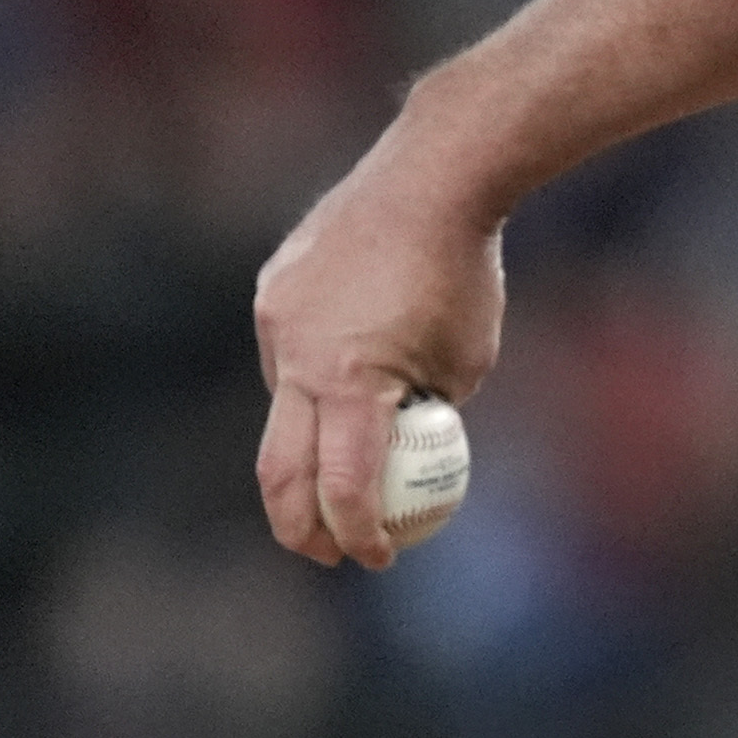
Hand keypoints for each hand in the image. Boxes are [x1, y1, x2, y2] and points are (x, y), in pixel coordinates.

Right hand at [253, 145, 505, 568]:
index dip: (358, 534)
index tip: (377, 558)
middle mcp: (297, 357)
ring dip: (310, 441)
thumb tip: (406, 457)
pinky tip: (350, 360)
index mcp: (350, 384)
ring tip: (353, 444)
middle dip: (300, 523)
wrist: (432, 178)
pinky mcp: (271, 291)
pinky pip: (286, 352)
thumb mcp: (465, 364)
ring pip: (282, 405)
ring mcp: (276, 321)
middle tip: (327, 552)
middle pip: (280, 469)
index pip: (343, 487)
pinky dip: (313, 376)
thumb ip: (422, 412)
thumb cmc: (466, 276)